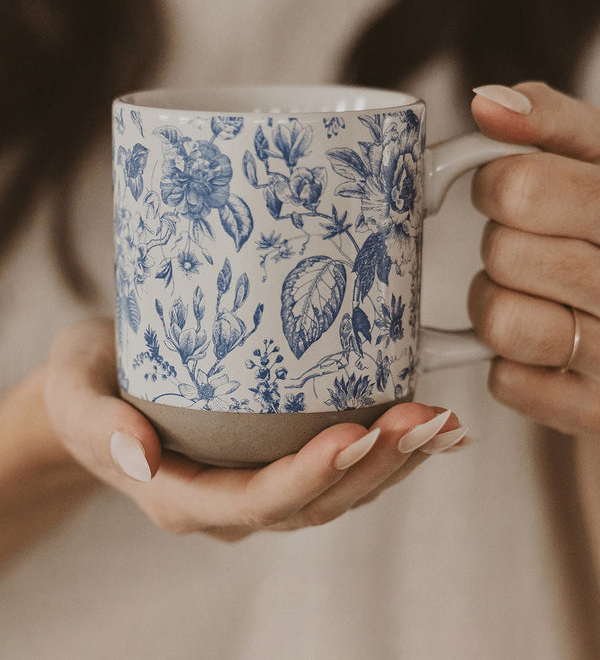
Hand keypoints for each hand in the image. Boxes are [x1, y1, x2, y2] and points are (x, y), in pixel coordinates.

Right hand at [43, 319, 465, 540]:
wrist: (94, 392)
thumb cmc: (86, 386)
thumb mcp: (74, 390)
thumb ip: (95, 421)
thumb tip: (136, 454)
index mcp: (178, 493)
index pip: (252, 500)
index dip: (307, 476)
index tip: (354, 434)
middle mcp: (226, 501)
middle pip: (311, 503)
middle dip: (372, 466)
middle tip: (422, 419)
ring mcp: (255, 486)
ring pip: (336, 495)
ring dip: (394, 463)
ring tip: (442, 423)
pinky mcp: (275, 461)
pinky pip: (338, 472)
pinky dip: (388, 455)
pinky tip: (430, 430)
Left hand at [468, 82, 599, 434]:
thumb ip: (553, 123)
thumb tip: (488, 103)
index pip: (520, 186)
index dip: (496, 184)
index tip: (509, 190)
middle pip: (504, 252)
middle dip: (501, 243)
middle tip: (529, 245)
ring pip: (499, 322)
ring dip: (496, 305)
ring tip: (532, 295)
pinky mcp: (596, 410)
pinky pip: (507, 383)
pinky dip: (511, 364)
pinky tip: (545, 348)